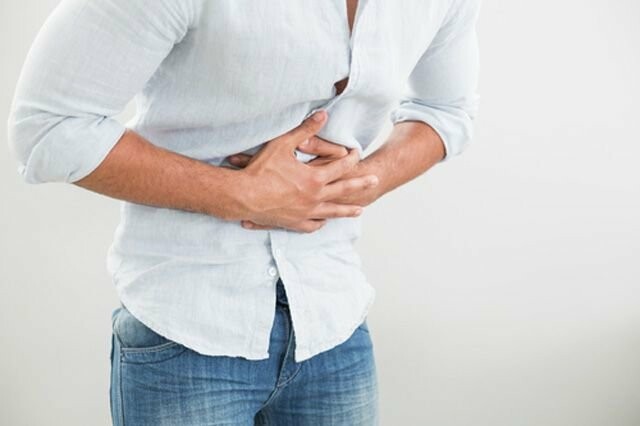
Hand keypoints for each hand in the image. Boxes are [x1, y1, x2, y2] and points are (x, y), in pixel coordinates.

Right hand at [230, 110, 379, 232]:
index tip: (358, 154)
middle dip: (360, 184)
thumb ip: (305, 129)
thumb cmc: (260, 170)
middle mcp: (315, 198)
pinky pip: (313, 225)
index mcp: (315, 178)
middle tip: (375, 181)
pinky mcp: (294, 223)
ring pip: (332, 212)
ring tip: (359, 211)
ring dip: (347, 211)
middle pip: (344, 190)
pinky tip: (324, 221)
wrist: (243, 197)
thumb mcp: (283, 144)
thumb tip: (323, 114)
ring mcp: (305, 213)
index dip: (351, 158)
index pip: (340, 166)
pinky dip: (321, 222)